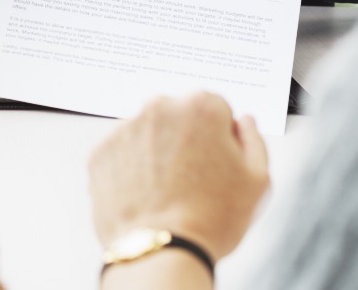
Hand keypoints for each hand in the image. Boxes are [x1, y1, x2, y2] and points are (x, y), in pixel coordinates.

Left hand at [88, 92, 269, 261]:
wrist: (164, 252)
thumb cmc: (212, 219)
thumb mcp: (257, 180)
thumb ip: (253, 139)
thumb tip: (244, 121)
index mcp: (200, 106)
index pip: (215, 108)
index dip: (220, 137)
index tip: (218, 161)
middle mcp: (158, 107)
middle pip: (178, 115)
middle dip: (186, 139)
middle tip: (194, 179)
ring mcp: (125, 128)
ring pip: (147, 133)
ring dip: (157, 152)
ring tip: (168, 191)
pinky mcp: (100, 151)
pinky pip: (121, 153)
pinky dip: (131, 168)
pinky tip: (146, 194)